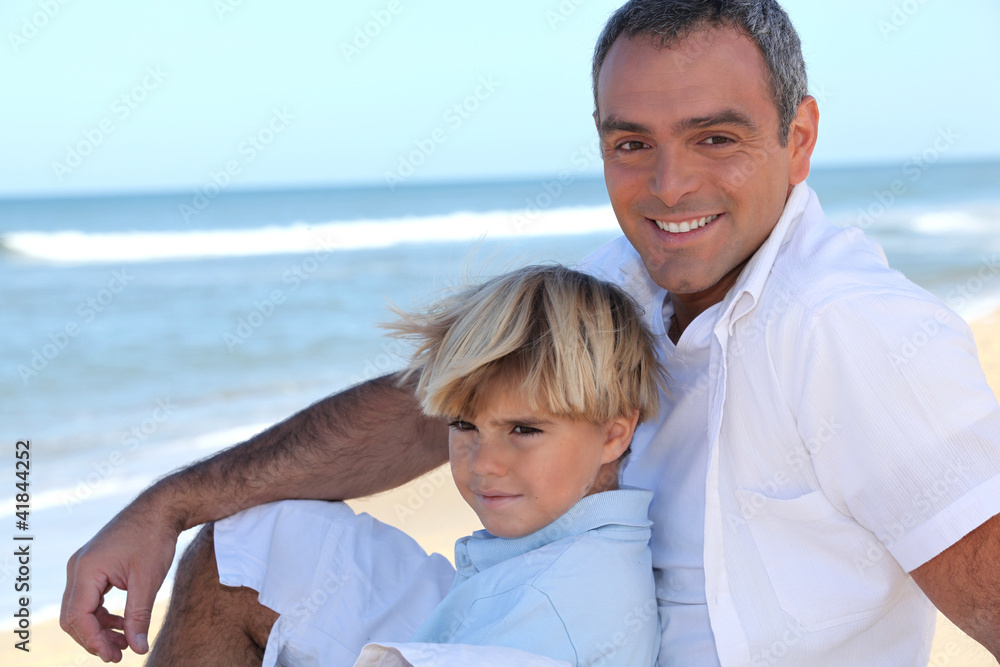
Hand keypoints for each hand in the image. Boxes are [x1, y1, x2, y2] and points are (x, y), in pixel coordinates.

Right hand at [61, 496, 178, 661]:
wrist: (160, 509)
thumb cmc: (154, 539)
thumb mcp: (148, 581)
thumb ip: (139, 616)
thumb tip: (138, 649)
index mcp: (86, 570)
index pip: (78, 617)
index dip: (94, 641)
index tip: (115, 656)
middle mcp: (78, 568)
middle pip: (74, 616)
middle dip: (94, 638)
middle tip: (119, 654)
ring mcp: (83, 566)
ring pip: (81, 609)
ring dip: (100, 627)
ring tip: (125, 643)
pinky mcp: (93, 566)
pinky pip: (90, 598)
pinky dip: (103, 614)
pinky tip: (123, 625)